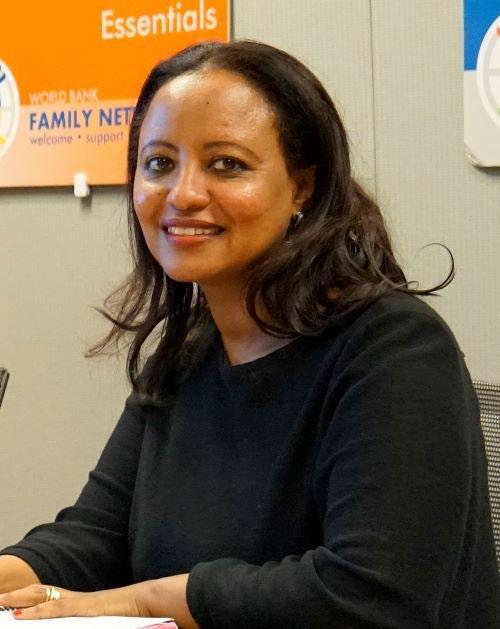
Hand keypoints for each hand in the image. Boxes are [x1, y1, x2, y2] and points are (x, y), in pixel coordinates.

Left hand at [0, 582, 145, 619]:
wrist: (148, 602)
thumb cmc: (131, 615)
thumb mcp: (103, 620)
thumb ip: (89, 620)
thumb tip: (82, 621)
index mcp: (78, 603)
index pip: (46, 596)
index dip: (27, 597)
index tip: (8, 601)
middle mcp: (74, 599)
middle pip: (39, 592)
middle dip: (16, 596)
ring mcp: (78, 603)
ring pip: (42, 598)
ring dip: (19, 602)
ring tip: (1, 603)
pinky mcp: (84, 609)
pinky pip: (56, 609)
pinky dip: (37, 612)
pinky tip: (22, 617)